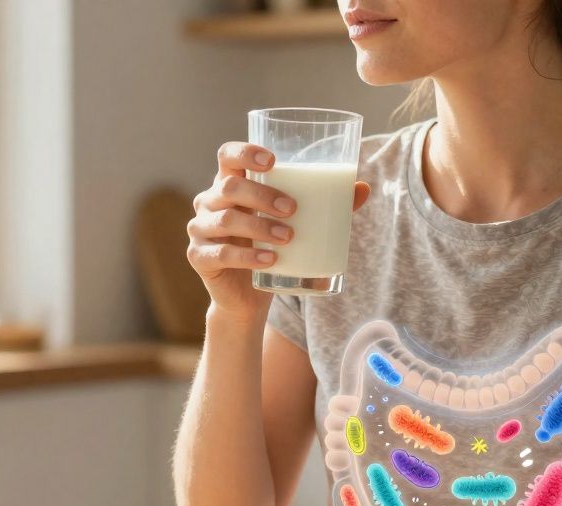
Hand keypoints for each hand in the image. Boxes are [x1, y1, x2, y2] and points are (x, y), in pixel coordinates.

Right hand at [187, 142, 370, 325]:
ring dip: (259, 227)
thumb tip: (362, 187)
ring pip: (226, 220)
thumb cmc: (272, 249)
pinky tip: (270, 260)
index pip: (227, 156)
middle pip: (229, 188)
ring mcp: (200, 229)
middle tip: (293, 209)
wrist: (248, 296)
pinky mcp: (199, 258)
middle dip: (262, 196)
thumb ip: (325, 205)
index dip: (245, 153)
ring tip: (288, 238)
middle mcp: (210, 202)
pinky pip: (221, 254)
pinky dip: (247, 257)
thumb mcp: (295, 225)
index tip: (273, 161)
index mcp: (230, 184)